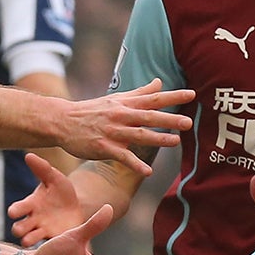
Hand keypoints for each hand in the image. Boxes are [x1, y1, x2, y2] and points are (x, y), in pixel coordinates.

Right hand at [9, 152, 86, 246]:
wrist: (76, 206)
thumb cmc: (60, 191)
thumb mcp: (54, 178)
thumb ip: (42, 168)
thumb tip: (28, 155)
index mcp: (30, 204)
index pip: (17, 209)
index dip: (14, 210)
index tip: (13, 212)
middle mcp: (32, 220)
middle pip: (19, 227)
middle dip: (18, 229)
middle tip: (20, 230)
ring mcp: (41, 231)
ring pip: (28, 239)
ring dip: (27, 240)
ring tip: (28, 241)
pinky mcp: (54, 239)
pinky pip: (48, 244)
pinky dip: (49, 245)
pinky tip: (53, 244)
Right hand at [55, 79, 191, 173]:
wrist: (62, 121)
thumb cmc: (92, 110)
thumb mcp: (116, 98)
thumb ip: (140, 92)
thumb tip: (159, 82)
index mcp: (126, 104)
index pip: (153, 99)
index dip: (172, 96)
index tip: (192, 94)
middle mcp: (121, 116)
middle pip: (148, 117)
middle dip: (168, 119)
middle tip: (188, 123)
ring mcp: (112, 132)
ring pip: (138, 135)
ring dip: (157, 139)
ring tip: (175, 142)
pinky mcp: (103, 147)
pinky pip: (122, 156)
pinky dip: (134, 164)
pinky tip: (147, 172)